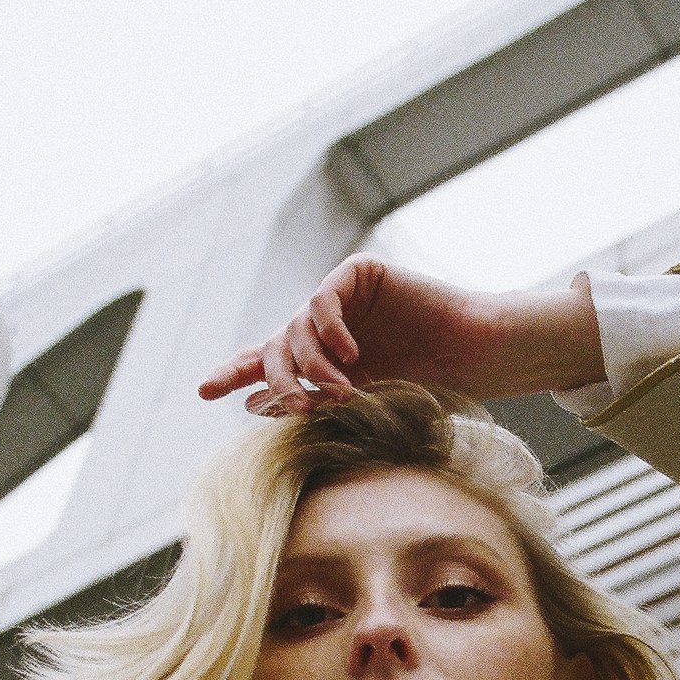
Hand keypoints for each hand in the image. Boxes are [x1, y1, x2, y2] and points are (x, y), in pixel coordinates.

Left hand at [197, 257, 601, 414]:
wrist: (474, 355)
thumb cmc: (429, 385)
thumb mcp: (359, 403)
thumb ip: (310, 400)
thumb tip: (251, 406)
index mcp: (323, 357)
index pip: (268, 360)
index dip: (236, 372)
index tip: (205, 391)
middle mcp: (326, 326)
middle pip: (276, 346)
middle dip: (279, 379)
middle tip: (296, 406)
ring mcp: (341, 298)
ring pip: (296, 328)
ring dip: (311, 367)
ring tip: (340, 393)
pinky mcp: (359, 274)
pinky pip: (322, 300)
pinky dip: (329, 331)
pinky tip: (351, 357)